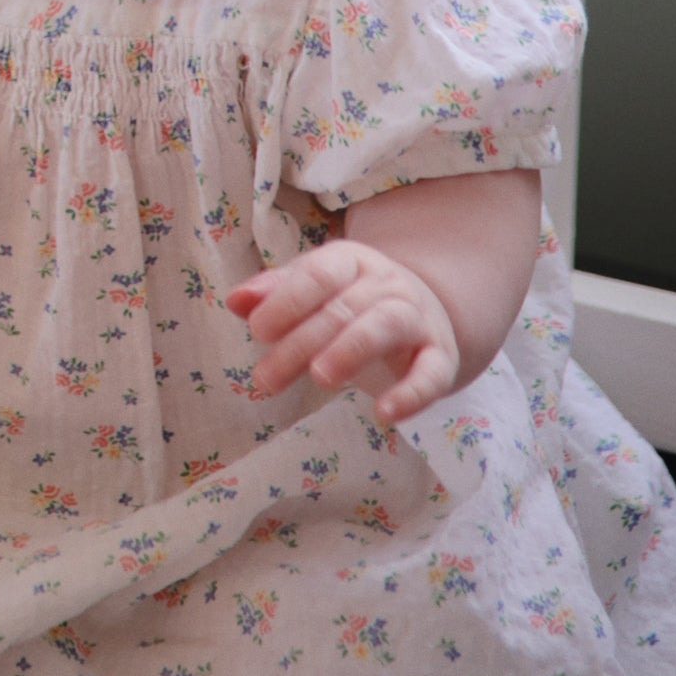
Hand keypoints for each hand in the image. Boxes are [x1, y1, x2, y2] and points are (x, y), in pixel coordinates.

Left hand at [230, 237, 461, 422]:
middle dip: (300, 343)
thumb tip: (235, 301)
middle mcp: (387, 284)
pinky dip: (411, 393)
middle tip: (266, 379)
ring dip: (350, 350)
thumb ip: (274, 294)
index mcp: (350, 261)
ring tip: (320, 378)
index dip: (287, 300)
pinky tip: (384, 414)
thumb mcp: (311, 290)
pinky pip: (432, 373)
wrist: (423, 314)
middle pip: (342, 308)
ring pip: (385, 327)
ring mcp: (417, 318)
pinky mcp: (440, 357)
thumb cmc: (350, 302)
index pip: (319, 273)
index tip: (258, 330)